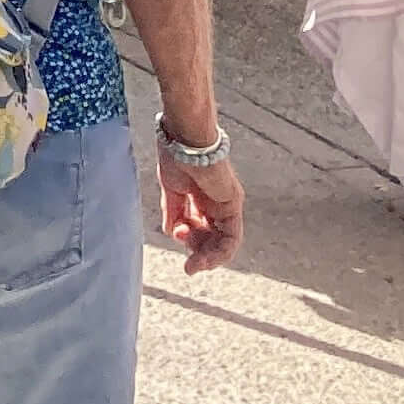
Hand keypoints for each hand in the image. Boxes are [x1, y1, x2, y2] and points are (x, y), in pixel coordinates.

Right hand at [157, 143, 243, 274]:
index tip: (176, 235)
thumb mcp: (171, 189)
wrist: (184, 137)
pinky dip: (220, 253)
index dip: (188, 237)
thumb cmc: (175, 154)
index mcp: (201, 196)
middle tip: (188, 263)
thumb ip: (173, 212)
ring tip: (194, 265)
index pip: (200, 226)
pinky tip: (205, 260)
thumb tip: (172, 232)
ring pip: (224, 242)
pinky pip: (232, 238)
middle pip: (212, 237)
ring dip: (209, 258)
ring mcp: (227, 204)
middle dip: (198, 251)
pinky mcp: (233, 205)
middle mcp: (217, 202)